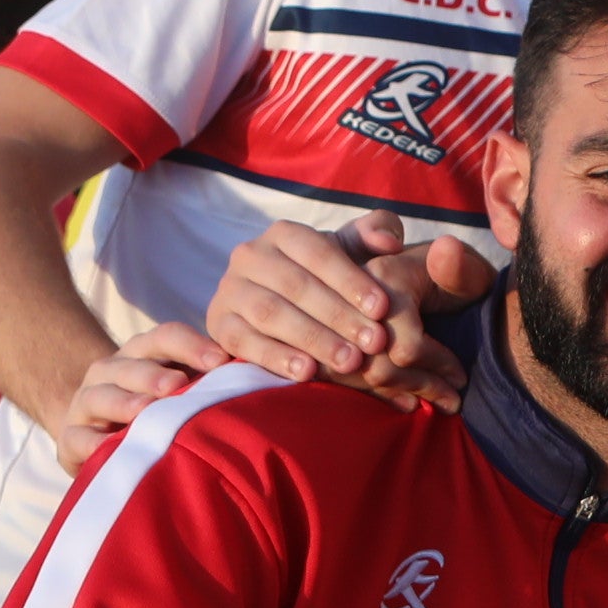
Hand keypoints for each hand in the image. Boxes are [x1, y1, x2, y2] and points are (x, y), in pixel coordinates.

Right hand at [60, 322, 227, 464]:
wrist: (98, 431)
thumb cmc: (160, 410)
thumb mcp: (184, 391)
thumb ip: (210, 382)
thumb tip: (264, 379)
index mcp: (144, 354)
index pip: (165, 337)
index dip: (191, 345)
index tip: (221, 360)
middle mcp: (111, 371)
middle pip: (131, 364)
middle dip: (154, 374)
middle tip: (177, 385)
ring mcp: (87, 402)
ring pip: (100, 395)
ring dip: (124, 402)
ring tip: (145, 411)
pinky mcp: (70, 437)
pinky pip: (77, 438)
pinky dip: (91, 443)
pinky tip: (108, 448)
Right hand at [206, 216, 484, 407]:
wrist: (288, 311)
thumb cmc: (332, 279)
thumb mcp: (352, 252)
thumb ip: (375, 234)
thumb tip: (389, 241)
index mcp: (284, 234)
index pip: (318, 252)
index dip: (351, 280)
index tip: (382, 308)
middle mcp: (250, 255)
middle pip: (295, 285)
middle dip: (339, 315)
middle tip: (375, 342)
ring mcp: (229, 290)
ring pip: (270, 313)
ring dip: (312, 338)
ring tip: (349, 361)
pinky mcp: (218, 324)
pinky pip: (242, 340)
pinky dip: (274, 357)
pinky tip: (307, 373)